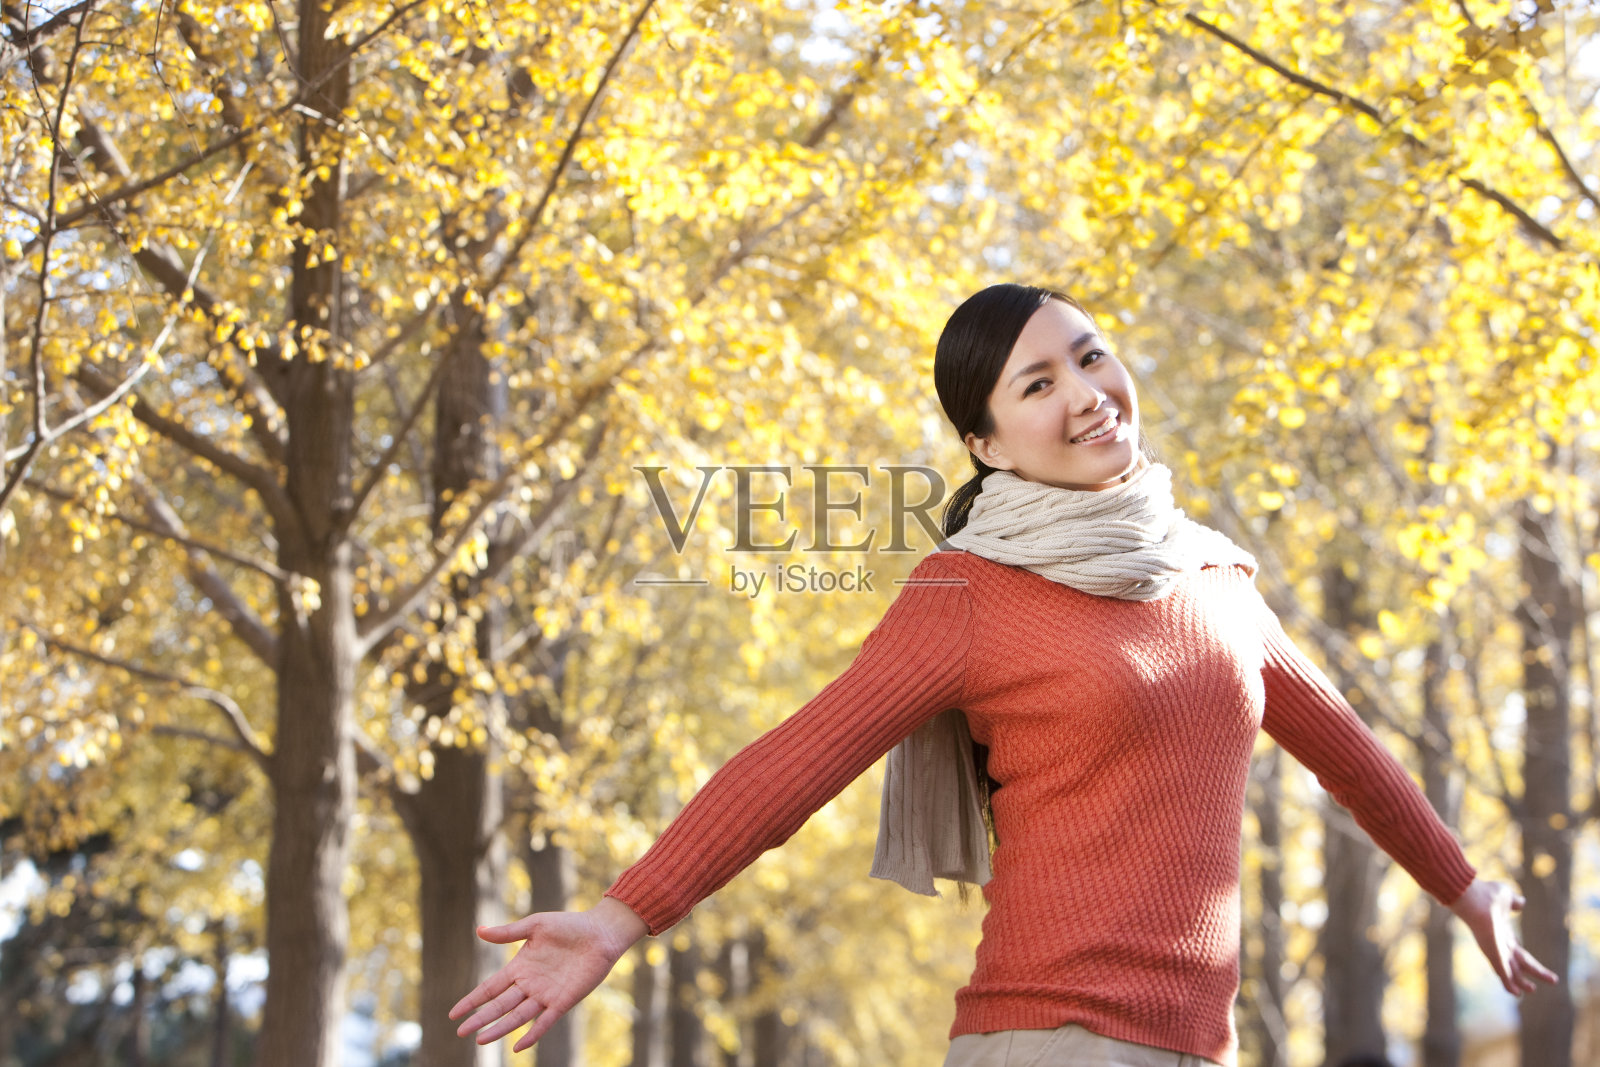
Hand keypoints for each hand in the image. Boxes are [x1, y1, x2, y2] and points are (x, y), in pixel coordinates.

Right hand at [450, 896, 649, 1052]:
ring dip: (500, 1028)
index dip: (473, 1000)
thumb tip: (479, 931)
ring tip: (481, 1039)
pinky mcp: (563, 1001)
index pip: (490, 988)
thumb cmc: (569, 925)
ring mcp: (546, 994)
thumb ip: (508, 933)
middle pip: (500, 1005)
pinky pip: (545, 1022)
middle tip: (461, 1032)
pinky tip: (519, 1046)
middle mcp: (530, 984)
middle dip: (480, 1018)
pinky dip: (532, 1034)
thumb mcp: (535, 925)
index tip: (454, 1013)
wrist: (600, 933)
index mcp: (520, 967)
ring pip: (517, 1016)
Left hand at [1448, 877, 1558, 995]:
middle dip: (1534, 973)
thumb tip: (1521, 902)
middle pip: (1519, 963)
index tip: (1536, 968)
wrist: (1472, 896)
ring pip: (1511, 970)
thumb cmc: (1486, 894)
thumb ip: (1514, 901)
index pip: (1517, 951)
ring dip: (1521, 981)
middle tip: (1549, 982)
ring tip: (1531, 990)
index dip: (1527, 961)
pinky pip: (1502, 971)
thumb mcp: (1506, 896)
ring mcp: (1495, 949)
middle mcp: (1499, 944)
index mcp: (1503, 933)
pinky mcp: (1492, 953)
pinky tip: (1516, 993)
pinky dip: (1508, 982)